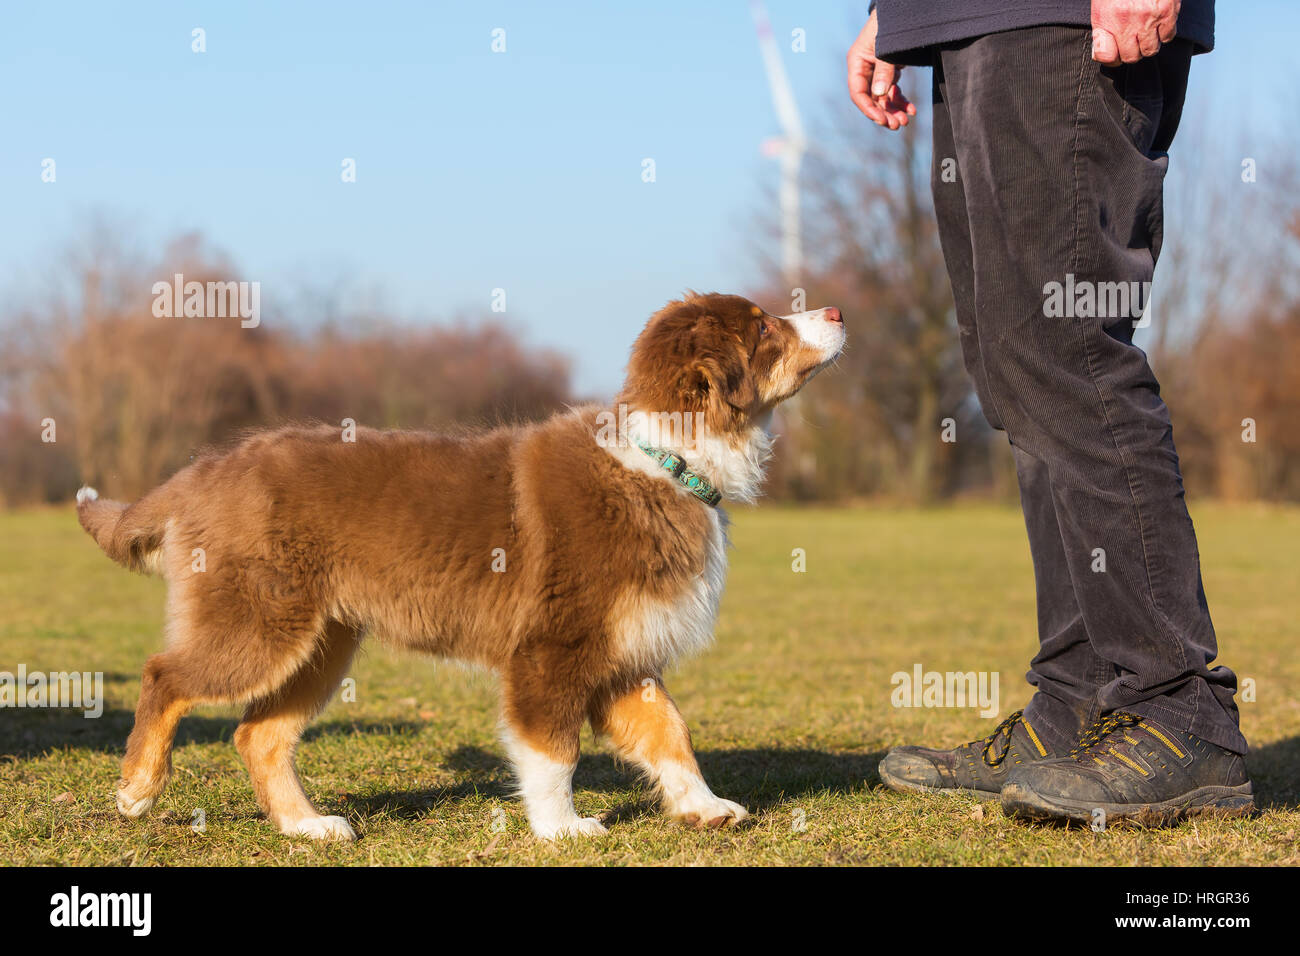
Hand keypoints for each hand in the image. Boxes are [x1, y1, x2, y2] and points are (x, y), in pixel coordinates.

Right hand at [847, 9, 915, 129]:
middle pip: (870, 99)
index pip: (858, 92)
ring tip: (906, 120)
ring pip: (882, 98)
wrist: (903, 11)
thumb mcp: (886, 47)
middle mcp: (864, 69)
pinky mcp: (888, 72)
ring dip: (893, 111)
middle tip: (898, 125)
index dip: (869, 108)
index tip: (882, 120)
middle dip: (884, 113)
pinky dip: (901, 101)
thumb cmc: (890, 24)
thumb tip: (879, 94)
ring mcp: (876, 71)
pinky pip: (892, 91)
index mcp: (857, 62)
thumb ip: (883, 70)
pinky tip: (911, 109)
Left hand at [1091, 0, 1180, 64]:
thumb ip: (1102, 28)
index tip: (1115, 52)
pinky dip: (1164, 33)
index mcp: (1107, 18)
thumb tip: (1105, 51)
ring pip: (1151, 50)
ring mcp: (1150, 17)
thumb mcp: (1101, 4)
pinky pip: (1168, 36)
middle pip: (1131, 57)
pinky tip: (1159, 23)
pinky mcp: (1168, 10)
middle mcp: (1128, 21)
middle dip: (1131, 51)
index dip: (1112, 57)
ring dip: (1148, 44)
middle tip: (1132, 40)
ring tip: (1146, 31)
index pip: (1108, 56)